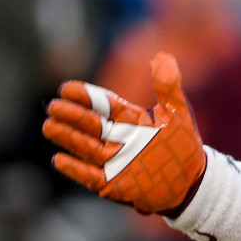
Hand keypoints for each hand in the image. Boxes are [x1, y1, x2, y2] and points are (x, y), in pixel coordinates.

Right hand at [42, 53, 205, 214]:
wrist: (191, 181)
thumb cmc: (182, 145)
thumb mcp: (178, 114)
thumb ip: (168, 87)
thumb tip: (163, 56)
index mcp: (128, 119)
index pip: (103, 104)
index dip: (86, 97)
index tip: (67, 89)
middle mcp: (116, 138)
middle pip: (90, 125)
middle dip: (71, 116)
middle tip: (54, 107)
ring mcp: (112, 161)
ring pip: (85, 147)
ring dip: (67, 137)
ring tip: (50, 126)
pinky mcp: (112, 184)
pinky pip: (89, 176)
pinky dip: (75, 169)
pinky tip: (59, 159)